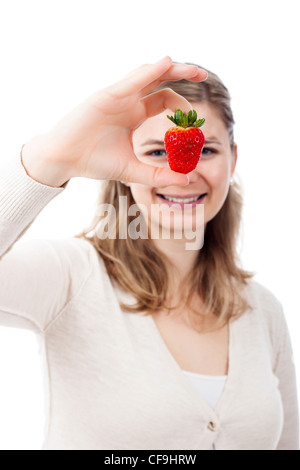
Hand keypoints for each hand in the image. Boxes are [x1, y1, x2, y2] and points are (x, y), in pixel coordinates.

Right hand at [22, 57, 206, 187]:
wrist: (65, 161)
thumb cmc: (95, 162)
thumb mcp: (133, 171)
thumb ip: (158, 175)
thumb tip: (187, 180)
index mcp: (135, 113)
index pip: (164, 100)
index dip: (182, 108)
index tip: (194, 123)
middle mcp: (128, 101)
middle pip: (159, 80)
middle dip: (182, 74)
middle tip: (203, 74)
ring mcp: (117, 96)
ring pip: (148, 74)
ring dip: (170, 68)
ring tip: (192, 68)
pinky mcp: (105, 96)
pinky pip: (132, 80)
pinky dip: (149, 72)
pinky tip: (166, 63)